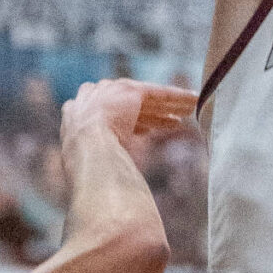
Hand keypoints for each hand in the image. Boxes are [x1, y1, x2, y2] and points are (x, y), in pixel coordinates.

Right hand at [61, 77, 197, 154]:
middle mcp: (95, 98)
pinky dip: (177, 97)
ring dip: (170, 106)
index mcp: (80, 114)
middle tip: (174, 119)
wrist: (86, 147)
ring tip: (190, 109)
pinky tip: (193, 100)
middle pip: (131, 107)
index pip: (112, 118)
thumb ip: (103, 158)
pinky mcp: (131, 90)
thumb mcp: (89, 161)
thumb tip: (114, 182)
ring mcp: (111, 92)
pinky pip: (159, 93)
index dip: (133, 123)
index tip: (148, 130)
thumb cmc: (85, 165)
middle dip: (154, 113)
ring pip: (148, 99)